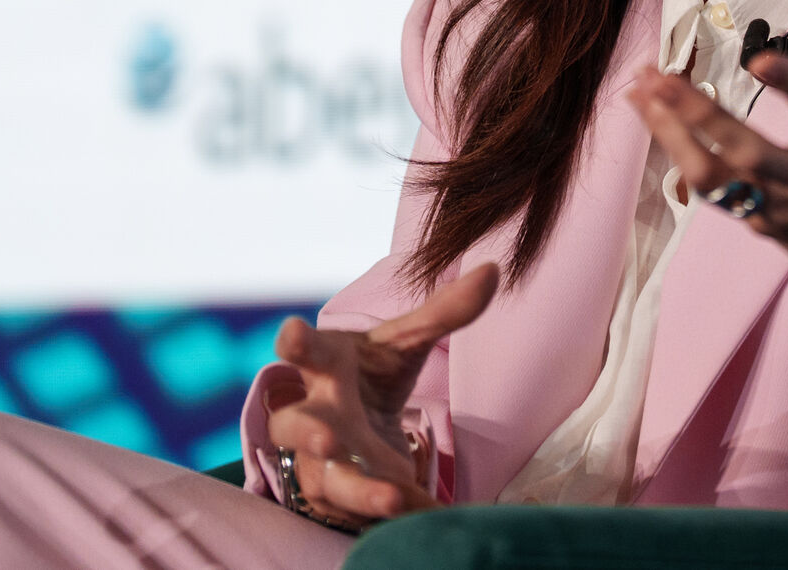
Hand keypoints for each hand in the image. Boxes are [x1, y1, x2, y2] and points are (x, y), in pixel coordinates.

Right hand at [264, 262, 496, 530]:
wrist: (347, 425)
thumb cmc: (366, 373)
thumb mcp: (402, 342)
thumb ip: (444, 312)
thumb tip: (493, 271)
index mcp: (324, 366)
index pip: (305, 350)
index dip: (296, 342)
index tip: (294, 332)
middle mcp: (313, 415)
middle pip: (299, 426)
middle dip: (312, 432)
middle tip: (329, 437)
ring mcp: (321, 461)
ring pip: (330, 480)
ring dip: (359, 489)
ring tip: (393, 497)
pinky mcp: (341, 497)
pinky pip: (359, 512)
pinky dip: (390, 515)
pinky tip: (423, 516)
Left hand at [629, 0, 787, 453]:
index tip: (761, 60)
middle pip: (749, 149)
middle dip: (696, 112)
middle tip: (652, 76)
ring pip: (720, 178)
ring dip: (673, 137)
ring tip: (639, 94)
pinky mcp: (770, 230)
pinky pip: (716, 196)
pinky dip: (683, 159)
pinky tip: (658, 125)